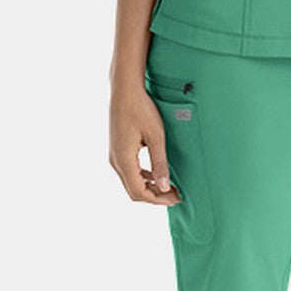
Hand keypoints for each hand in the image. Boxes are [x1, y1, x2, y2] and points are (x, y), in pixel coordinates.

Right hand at [109, 83, 182, 207]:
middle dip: (155, 196)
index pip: (139, 192)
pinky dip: (143, 177)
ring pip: (131, 182)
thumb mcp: (156, 136)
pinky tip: (157, 174)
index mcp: (123, 159)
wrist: (125, 90)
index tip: (175, 198)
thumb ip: (160, 163)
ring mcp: (114, 155)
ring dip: (149, 187)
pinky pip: (129, 171)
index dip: (158, 199)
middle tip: (175, 196)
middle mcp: (115, 161)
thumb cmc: (141, 109)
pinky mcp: (117, 149)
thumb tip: (165, 187)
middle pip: (133, 190)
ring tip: (169, 187)